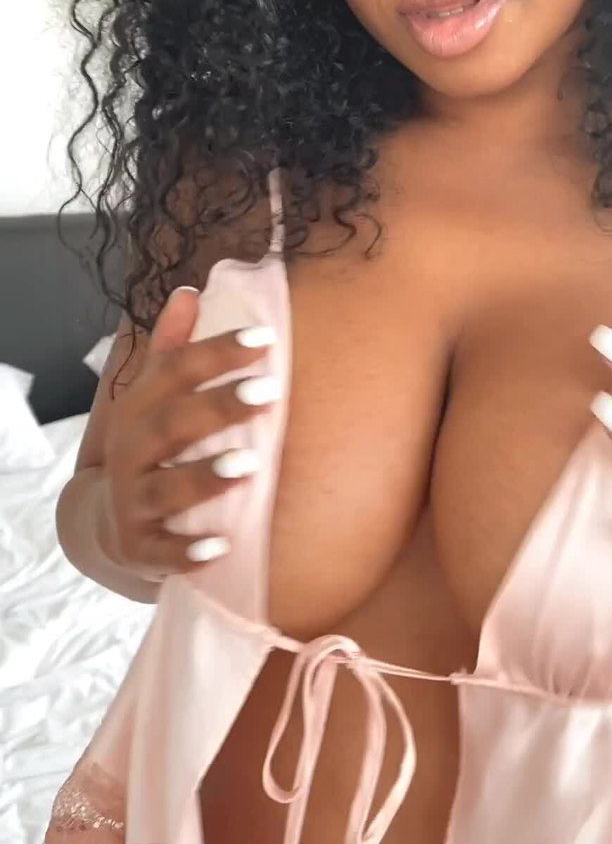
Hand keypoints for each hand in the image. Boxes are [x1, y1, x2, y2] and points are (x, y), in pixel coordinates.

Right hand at [99, 286, 278, 580]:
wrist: (109, 521)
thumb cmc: (150, 447)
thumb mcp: (153, 397)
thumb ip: (173, 348)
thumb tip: (190, 290)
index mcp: (140, 407)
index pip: (174, 370)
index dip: (217, 352)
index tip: (265, 339)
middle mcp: (130, 451)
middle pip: (172, 424)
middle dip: (219, 408)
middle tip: (270, 392)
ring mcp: (133, 502)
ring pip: (166, 489)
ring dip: (205, 476)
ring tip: (250, 464)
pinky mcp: (140, 548)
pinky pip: (162, 553)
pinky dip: (188, 551)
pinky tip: (221, 547)